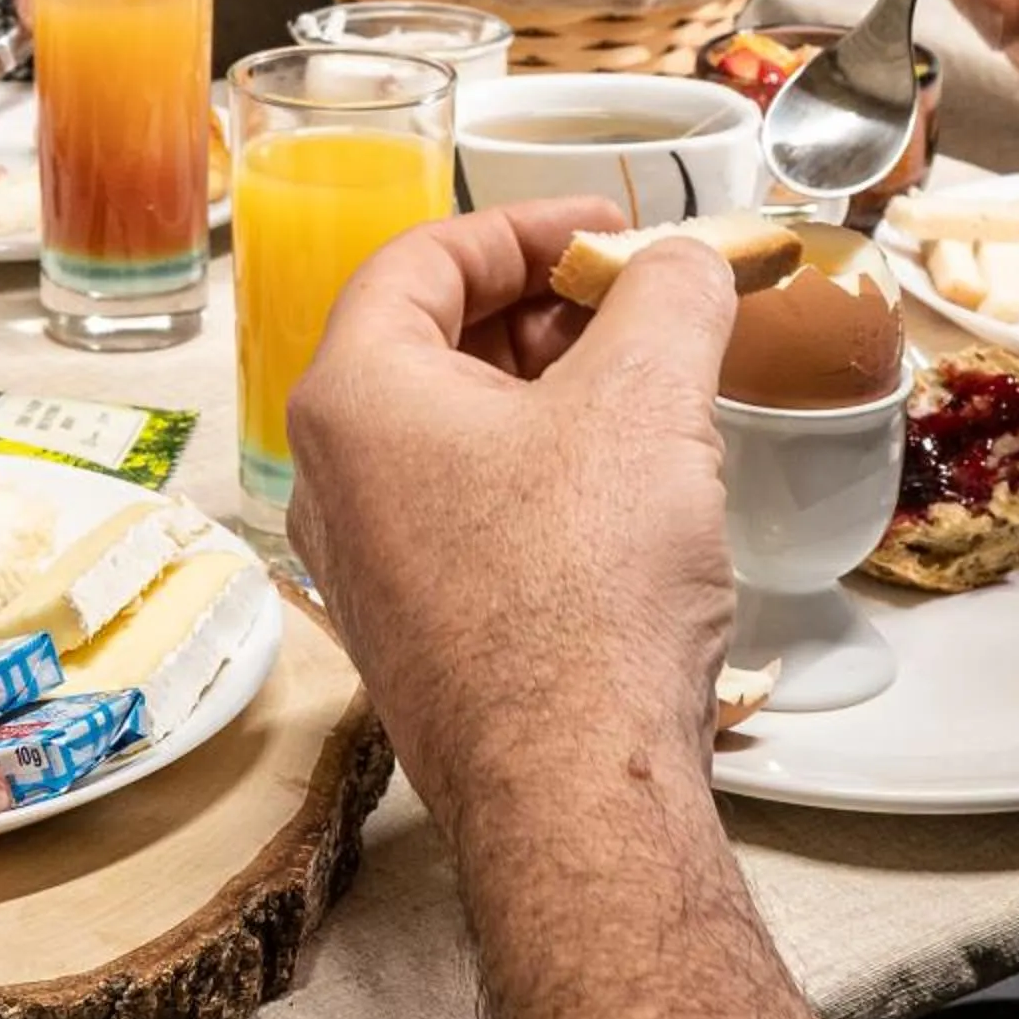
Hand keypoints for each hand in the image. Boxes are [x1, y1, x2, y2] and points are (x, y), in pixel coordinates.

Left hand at [287, 204, 853, 1018]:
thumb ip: (668, 296)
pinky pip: (469, 512)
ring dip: (553, 393)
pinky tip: (629, 490)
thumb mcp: (645, 399)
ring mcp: (368, 564)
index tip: (610, 234)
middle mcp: (334, 478)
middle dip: (548, 311)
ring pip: (456, 432)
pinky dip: (542, 473)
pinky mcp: (417, 631)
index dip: (526, 229)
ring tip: (654, 389)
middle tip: (643, 304)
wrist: (574, 790)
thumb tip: (685, 262)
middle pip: (434, 343)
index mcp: (352, 398)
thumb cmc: (583, 594)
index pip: (422, 260)